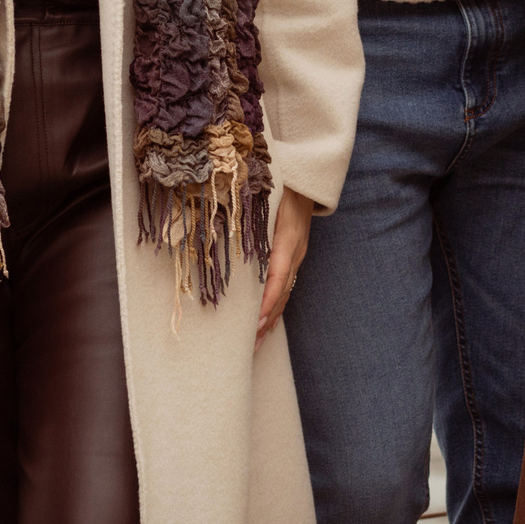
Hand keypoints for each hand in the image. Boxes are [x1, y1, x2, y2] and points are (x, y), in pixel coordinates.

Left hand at [256, 188, 314, 348]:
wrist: (307, 180)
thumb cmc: (283, 186)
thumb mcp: (267, 197)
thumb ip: (249, 213)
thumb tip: (217, 221)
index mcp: (288, 240)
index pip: (279, 277)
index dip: (267, 301)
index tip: (254, 321)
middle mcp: (295, 253)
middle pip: (282, 293)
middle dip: (266, 319)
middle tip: (249, 343)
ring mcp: (297, 257)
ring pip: (285, 294)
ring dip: (270, 319)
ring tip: (256, 343)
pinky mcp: (294, 257)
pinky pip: (286, 288)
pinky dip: (275, 307)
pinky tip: (265, 322)